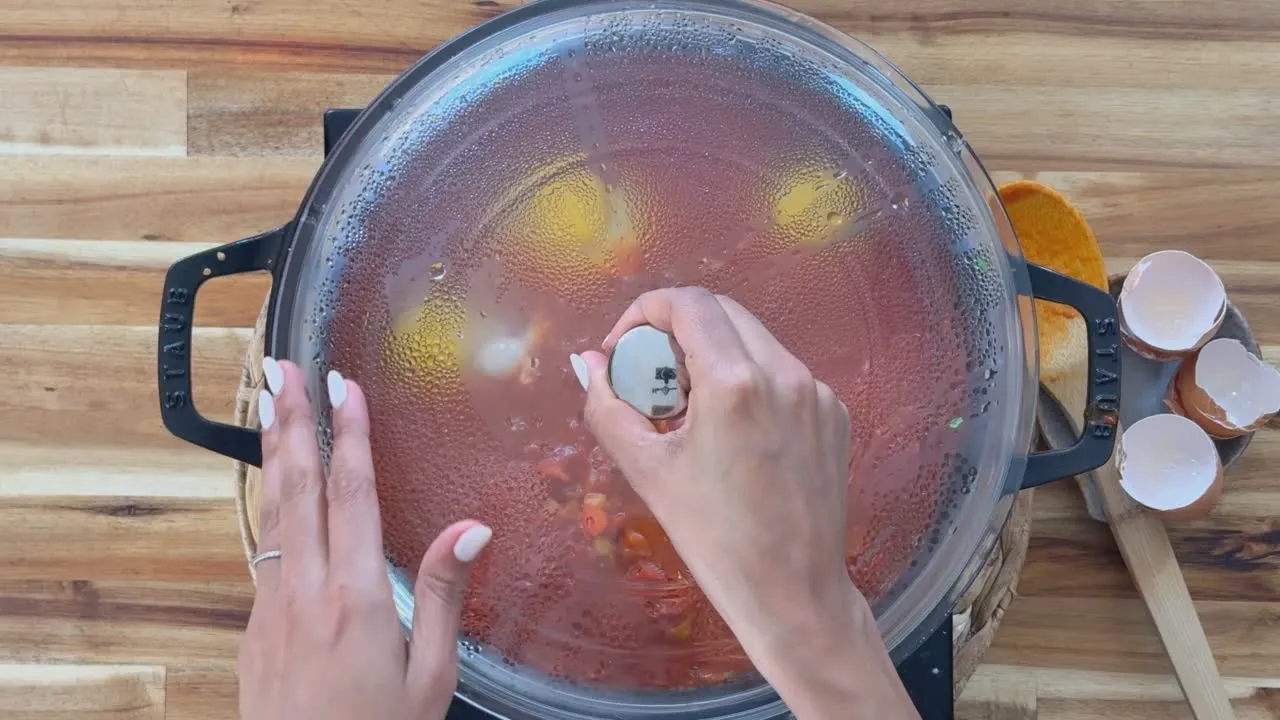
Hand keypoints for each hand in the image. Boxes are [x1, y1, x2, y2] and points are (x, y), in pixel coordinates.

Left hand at [239, 359, 491, 719]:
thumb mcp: (430, 675)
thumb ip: (443, 595)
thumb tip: (470, 529)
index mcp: (356, 597)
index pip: (352, 494)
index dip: (348, 434)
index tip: (344, 387)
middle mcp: (305, 591)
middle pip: (296, 488)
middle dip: (289, 422)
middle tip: (280, 369)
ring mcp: (271, 608)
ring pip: (271, 514)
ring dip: (271, 454)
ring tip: (267, 406)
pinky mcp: (254, 629)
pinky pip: (264, 551)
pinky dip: (271, 506)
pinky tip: (277, 493)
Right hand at [576, 287, 915, 719]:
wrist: (794, 592)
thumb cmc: (714, 539)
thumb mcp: (647, 472)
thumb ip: (609, 407)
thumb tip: (590, 365)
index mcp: (735, 383)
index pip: (688, 303)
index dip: (645, 311)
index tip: (623, 348)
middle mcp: (784, 374)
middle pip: (723, 312)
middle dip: (677, 330)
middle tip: (652, 376)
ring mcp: (816, 393)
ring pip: (755, 341)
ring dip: (714, 354)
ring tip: (690, 408)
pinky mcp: (835, 414)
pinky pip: (783, 374)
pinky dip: (750, 382)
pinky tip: (734, 432)